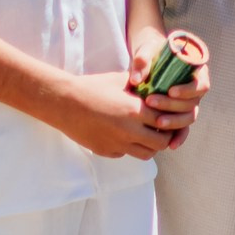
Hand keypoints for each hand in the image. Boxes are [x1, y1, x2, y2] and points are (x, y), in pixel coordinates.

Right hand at [56, 70, 197, 160]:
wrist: (65, 103)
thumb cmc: (92, 87)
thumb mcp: (120, 80)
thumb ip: (141, 86)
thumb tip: (156, 86)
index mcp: (136, 111)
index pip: (166, 122)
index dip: (170, 120)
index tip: (168, 116)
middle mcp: (130, 131)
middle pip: (161, 143)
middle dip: (164, 137)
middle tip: (161, 129)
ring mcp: (118, 144)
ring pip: (146, 154)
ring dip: (149, 145)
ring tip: (145, 134)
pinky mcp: (106, 151)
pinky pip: (126, 154)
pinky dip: (129, 147)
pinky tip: (124, 135)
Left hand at [124, 30, 208, 154]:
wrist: (147, 61)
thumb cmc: (151, 52)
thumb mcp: (147, 51)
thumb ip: (142, 61)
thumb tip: (136, 79)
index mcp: (196, 72)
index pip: (201, 84)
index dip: (188, 90)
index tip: (171, 91)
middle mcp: (195, 89)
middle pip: (193, 103)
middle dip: (174, 106)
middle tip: (152, 102)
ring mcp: (188, 103)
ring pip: (189, 117)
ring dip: (175, 122)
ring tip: (158, 123)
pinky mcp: (178, 114)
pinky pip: (183, 129)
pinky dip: (178, 137)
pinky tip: (170, 146)